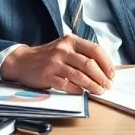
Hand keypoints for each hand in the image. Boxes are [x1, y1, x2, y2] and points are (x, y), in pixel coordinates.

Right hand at [0, 34, 114, 94]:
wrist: (22, 61)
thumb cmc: (48, 56)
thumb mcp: (65, 48)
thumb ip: (81, 54)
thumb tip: (104, 69)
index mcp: (71, 41)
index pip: (95, 50)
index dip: (106, 64)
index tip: (112, 75)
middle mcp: (63, 50)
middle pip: (89, 64)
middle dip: (102, 77)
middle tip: (108, 86)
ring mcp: (54, 62)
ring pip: (79, 75)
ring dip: (92, 85)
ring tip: (99, 91)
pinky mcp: (46, 75)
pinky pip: (66, 84)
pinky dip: (76, 90)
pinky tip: (82, 93)